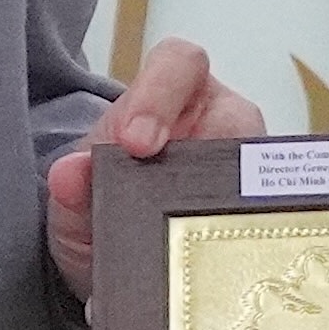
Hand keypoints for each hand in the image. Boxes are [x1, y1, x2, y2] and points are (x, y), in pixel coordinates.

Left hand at [48, 37, 263, 307]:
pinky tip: (208, 259)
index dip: (161, 94)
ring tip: (187, 237)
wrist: (108, 266)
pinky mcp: (256, 213)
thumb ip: (69, 189)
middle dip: (204, 151)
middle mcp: (216, 123)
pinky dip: (234, 236)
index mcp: (168, 96)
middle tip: (166, 195)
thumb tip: (70, 173)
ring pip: (257, 171)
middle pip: (235, 115)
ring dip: (223, 201)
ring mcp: (243, 170)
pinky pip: (260, 217)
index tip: (133, 142)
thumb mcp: (74, 207)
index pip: (179, 64)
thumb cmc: (99, 210)